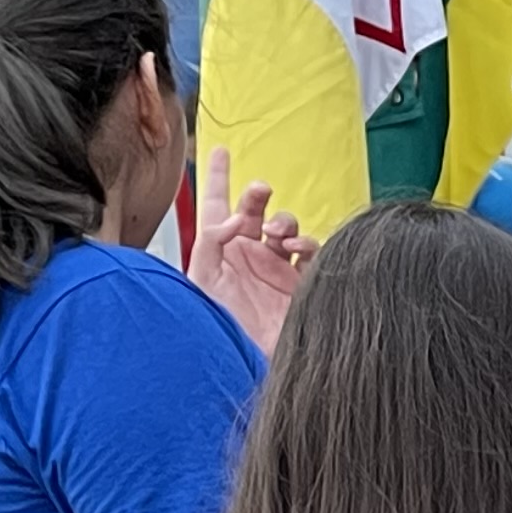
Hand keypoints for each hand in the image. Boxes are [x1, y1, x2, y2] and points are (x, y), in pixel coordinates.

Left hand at [186, 144, 308, 350]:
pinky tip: (295, 248)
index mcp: (219, 253)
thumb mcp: (202, 282)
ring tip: (276, 234)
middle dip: (257, 196)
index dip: (219, 179)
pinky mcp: (300, 282)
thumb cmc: (221, 328)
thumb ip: (211, 243)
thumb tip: (233, 220)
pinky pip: (310, 251)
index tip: (221, 152)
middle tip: (259, 190)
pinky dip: (306, 243)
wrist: (253, 360)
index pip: (216, 207)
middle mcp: (247, 257)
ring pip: (284, 226)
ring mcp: (275, 268)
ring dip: (282, 221)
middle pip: (253, 211)